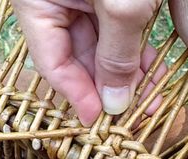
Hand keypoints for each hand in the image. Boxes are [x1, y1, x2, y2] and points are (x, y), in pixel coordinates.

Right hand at [11, 0, 163, 125]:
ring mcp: (83, 4)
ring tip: (146, 100)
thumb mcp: (121, 4)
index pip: (53, 64)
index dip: (76, 95)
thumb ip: (116, 56)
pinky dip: (133, 57)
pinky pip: (116, 38)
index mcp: (39, 2)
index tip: (96, 119)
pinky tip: (149, 74)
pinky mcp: (107, 2)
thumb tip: (114, 104)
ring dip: (125, 77)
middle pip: (79, 62)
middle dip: (107, 89)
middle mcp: (57, 5)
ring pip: (101, 54)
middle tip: (128, 113)